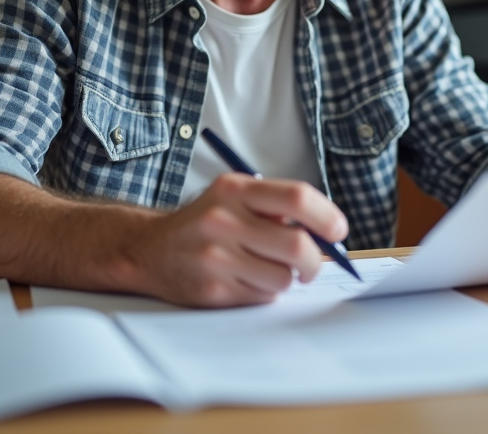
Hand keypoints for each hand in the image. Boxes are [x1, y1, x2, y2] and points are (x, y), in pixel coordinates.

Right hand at [131, 173, 348, 307]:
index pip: (297, 198)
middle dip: (315, 260)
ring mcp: (216, 258)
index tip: (338, 231)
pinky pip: (262, 297)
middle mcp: (223, 220)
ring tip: (267, 269)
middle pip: (297, 245)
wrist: (149, 250)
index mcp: (234, 189)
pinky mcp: (212, 291)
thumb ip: (276, 206)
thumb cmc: (205, 222)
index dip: (327, 216)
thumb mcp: (234, 196)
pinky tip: (245, 280)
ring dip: (286, 279)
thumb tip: (329, 232)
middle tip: (312, 264)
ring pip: (283, 278)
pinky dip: (264, 292)